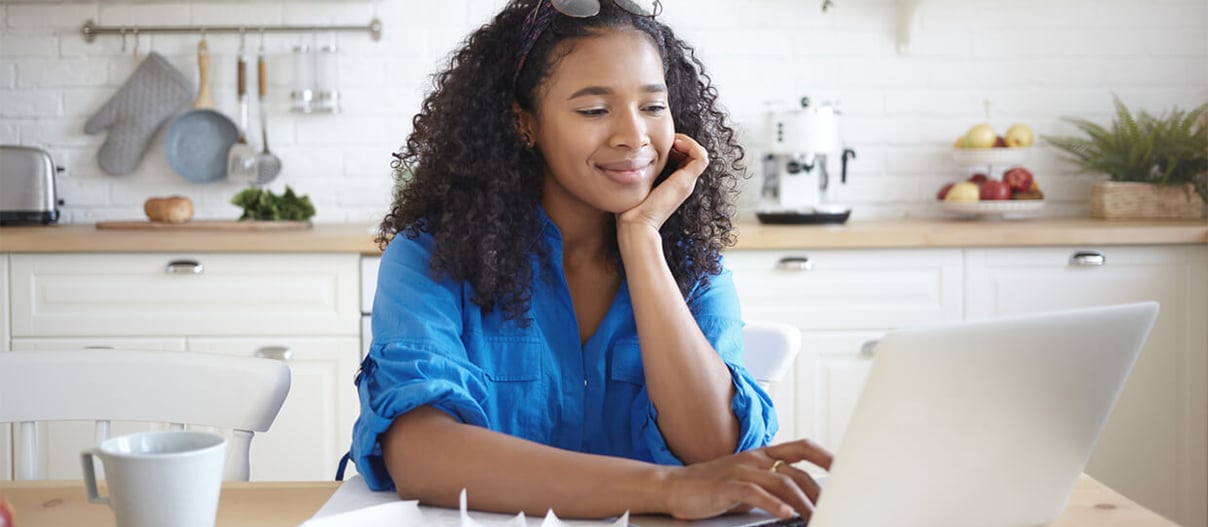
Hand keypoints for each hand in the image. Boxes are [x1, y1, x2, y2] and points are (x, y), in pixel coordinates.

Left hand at [616, 133, 708, 231]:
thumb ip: (638, 172)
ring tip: (673, 140)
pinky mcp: (686, 182)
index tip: (659, 142)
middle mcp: (684, 183)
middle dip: (682, 142)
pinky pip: (701, 158)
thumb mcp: (636, 183)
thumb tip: (626, 158)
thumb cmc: (631, 208)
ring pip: (700, 154)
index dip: (675, 146)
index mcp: (674, 183)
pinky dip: (692, 146)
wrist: (636, 224)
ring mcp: (687, 183)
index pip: (684, 158)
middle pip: (693, 155)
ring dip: (688, 142)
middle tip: (667, 139)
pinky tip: (675, 144)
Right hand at [659, 439, 832, 520]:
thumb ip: (772, 487)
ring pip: (780, 482)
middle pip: (796, 471)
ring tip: (814, 517)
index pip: (801, 448)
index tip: (845, 469)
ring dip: (801, 502)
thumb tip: (801, 503)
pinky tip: (785, 514)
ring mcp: (740, 471)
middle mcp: (754, 459)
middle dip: (818, 492)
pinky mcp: (726, 486)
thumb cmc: (712, 487)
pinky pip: (754, 493)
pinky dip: (772, 504)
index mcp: (762, 455)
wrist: (675, 487)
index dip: (825, 456)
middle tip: (832, 508)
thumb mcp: (748, 483)